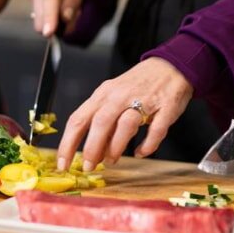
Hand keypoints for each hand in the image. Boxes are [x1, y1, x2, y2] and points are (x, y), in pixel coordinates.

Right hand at [24, 0, 94, 36]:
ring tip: (69, 2)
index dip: (49, 18)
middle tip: (75, 13)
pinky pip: (38, 9)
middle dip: (57, 23)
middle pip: (40, 15)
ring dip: (54, 17)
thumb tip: (66, 18)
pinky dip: (50, 11)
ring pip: (39, 15)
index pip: (50, 0)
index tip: (48, 34)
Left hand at [56, 58, 193, 171]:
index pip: (78, 119)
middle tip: (88, 166)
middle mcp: (120, 96)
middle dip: (91, 148)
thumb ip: (102, 122)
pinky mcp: (165, 108)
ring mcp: (144, 101)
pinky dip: (148, 145)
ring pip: (126, 125)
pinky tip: (141, 153)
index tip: (62, 163)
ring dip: (116, 146)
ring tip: (112, 160)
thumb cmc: (137, 86)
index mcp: (103, 94)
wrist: (170, 66)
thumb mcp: (112, 97)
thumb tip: (93, 152)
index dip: (68, 144)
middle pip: (100, 122)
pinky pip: (156, 130)